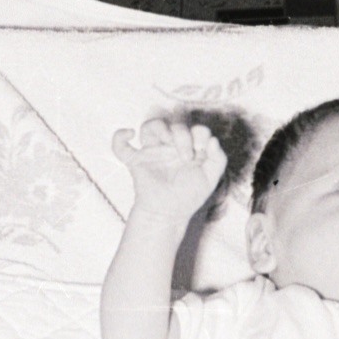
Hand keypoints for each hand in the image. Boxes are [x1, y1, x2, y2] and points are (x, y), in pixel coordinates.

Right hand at [113, 117, 227, 224]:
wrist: (169, 214)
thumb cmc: (188, 196)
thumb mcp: (210, 179)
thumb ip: (219, 159)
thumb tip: (212, 140)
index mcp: (189, 148)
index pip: (195, 129)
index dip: (200, 134)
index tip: (200, 153)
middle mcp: (170, 146)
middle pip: (175, 124)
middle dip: (183, 136)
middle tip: (186, 157)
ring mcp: (152, 152)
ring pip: (150, 126)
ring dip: (160, 128)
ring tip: (168, 143)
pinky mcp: (135, 161)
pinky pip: (120, 146)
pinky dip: (119, 137)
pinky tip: (130, 134)